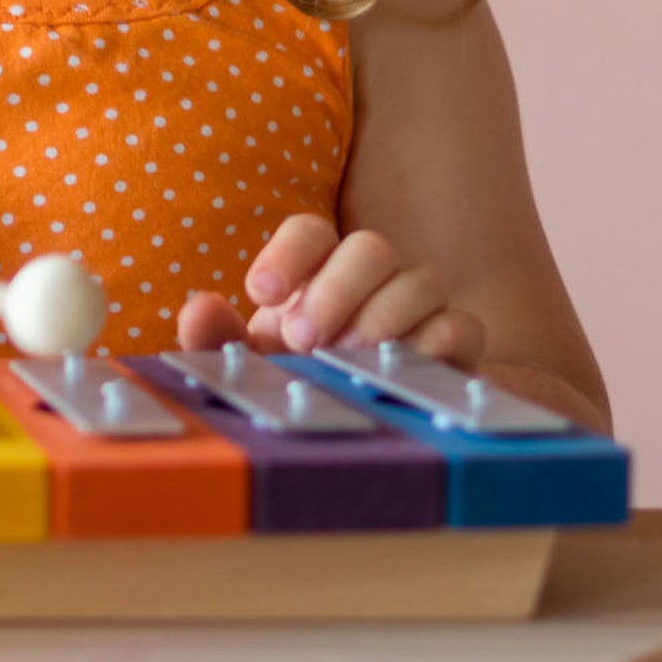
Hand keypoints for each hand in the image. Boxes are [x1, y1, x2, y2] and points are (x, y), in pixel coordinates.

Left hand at [174, 213, 486, 368]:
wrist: (361, 429)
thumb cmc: (300, 384)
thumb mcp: (253, 368)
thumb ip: (221, 340)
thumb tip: (199, 309)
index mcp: (317, 274)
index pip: (311, 232)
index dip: (288, 252)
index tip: (260, 292)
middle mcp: (372, 281)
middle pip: (370, 247)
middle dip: (335, 288)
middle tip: (303, 338)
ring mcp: (419, 309)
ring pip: (421, 279)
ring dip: (385, 313)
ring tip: (350, 355)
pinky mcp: (455, 348)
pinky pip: (462, 326)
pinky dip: (436, 342)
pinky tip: (401, 365)